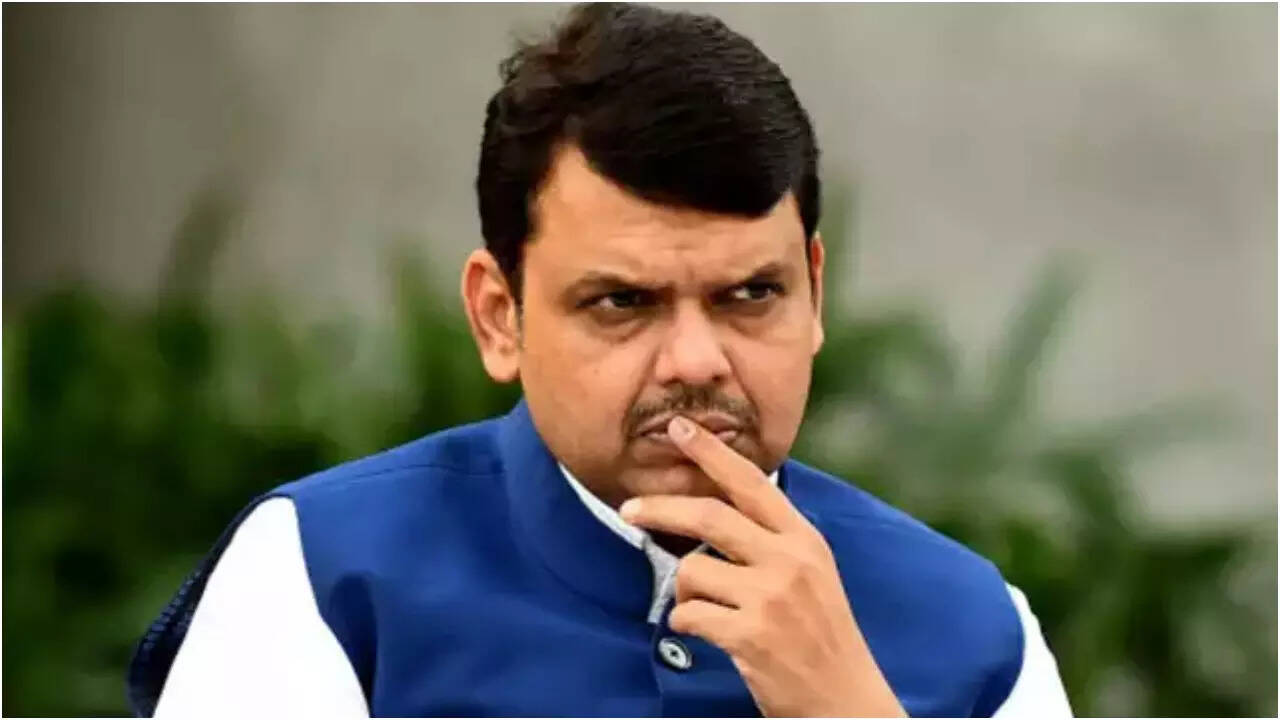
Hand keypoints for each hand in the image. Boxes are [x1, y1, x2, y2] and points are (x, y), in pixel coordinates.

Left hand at [619, 416, 906, 717]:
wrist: (846, 700)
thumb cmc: (820, 636)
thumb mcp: (812, 573)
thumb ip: (773, 539)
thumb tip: (719, 507)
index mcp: (804, 539)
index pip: (751, 482)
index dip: (711, 452)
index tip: (679, 428)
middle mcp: (790, 561)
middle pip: (708, 516)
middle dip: (660, 509)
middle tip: (629, 508)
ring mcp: (771, 598)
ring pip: (691, 571)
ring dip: (684, 592)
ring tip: (705, 610)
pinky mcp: (751, 635)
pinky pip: (689, 615)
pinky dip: (686, 623)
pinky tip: (708, 634)